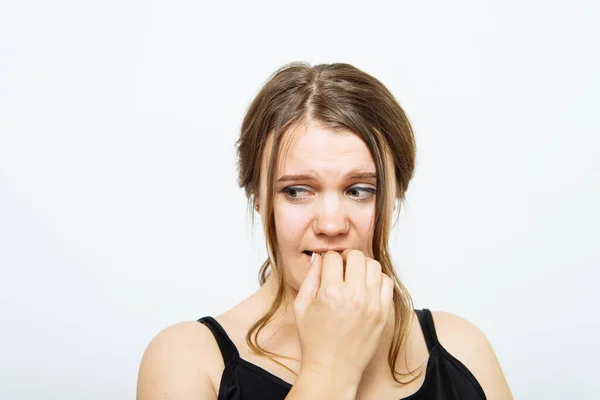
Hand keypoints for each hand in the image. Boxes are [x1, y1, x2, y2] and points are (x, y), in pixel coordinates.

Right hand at [293, 250, 394, 385]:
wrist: (333, 369)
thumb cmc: (314, 340)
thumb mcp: (301, 307)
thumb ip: (310, 278)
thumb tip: (318, 258)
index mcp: (330, 292)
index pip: (333, 257)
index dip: (327, 259)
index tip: (327, 267)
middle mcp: (353, 296)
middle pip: (356, 256)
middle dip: (346, 258)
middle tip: (341, 268)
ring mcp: (372, 304)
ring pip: (374, 265)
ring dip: (363, 267)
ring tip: (354, 277)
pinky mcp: (383, 313)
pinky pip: (387, 282)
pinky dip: (377, 280)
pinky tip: (366, 287)